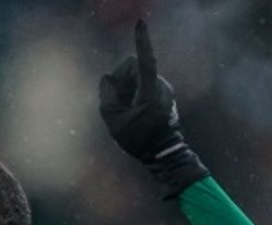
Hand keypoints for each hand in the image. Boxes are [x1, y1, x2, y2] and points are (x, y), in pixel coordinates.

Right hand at [98, 21, 208, 198]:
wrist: (164, 153)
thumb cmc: (139, 139)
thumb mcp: (113, 120)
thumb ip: (107, 95)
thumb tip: (108, 78)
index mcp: (150, 91)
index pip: (145, 60)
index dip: (141, 41)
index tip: (140, 23)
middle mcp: (161, 85)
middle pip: (134, 66)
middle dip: (121, 77)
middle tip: (115, 100)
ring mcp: (165, 88)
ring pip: (138, 75)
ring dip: (127, 87)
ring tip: (126, 109)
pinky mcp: (164, 93)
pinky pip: (144, 83)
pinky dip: (134, 92)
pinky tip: (134, 111)